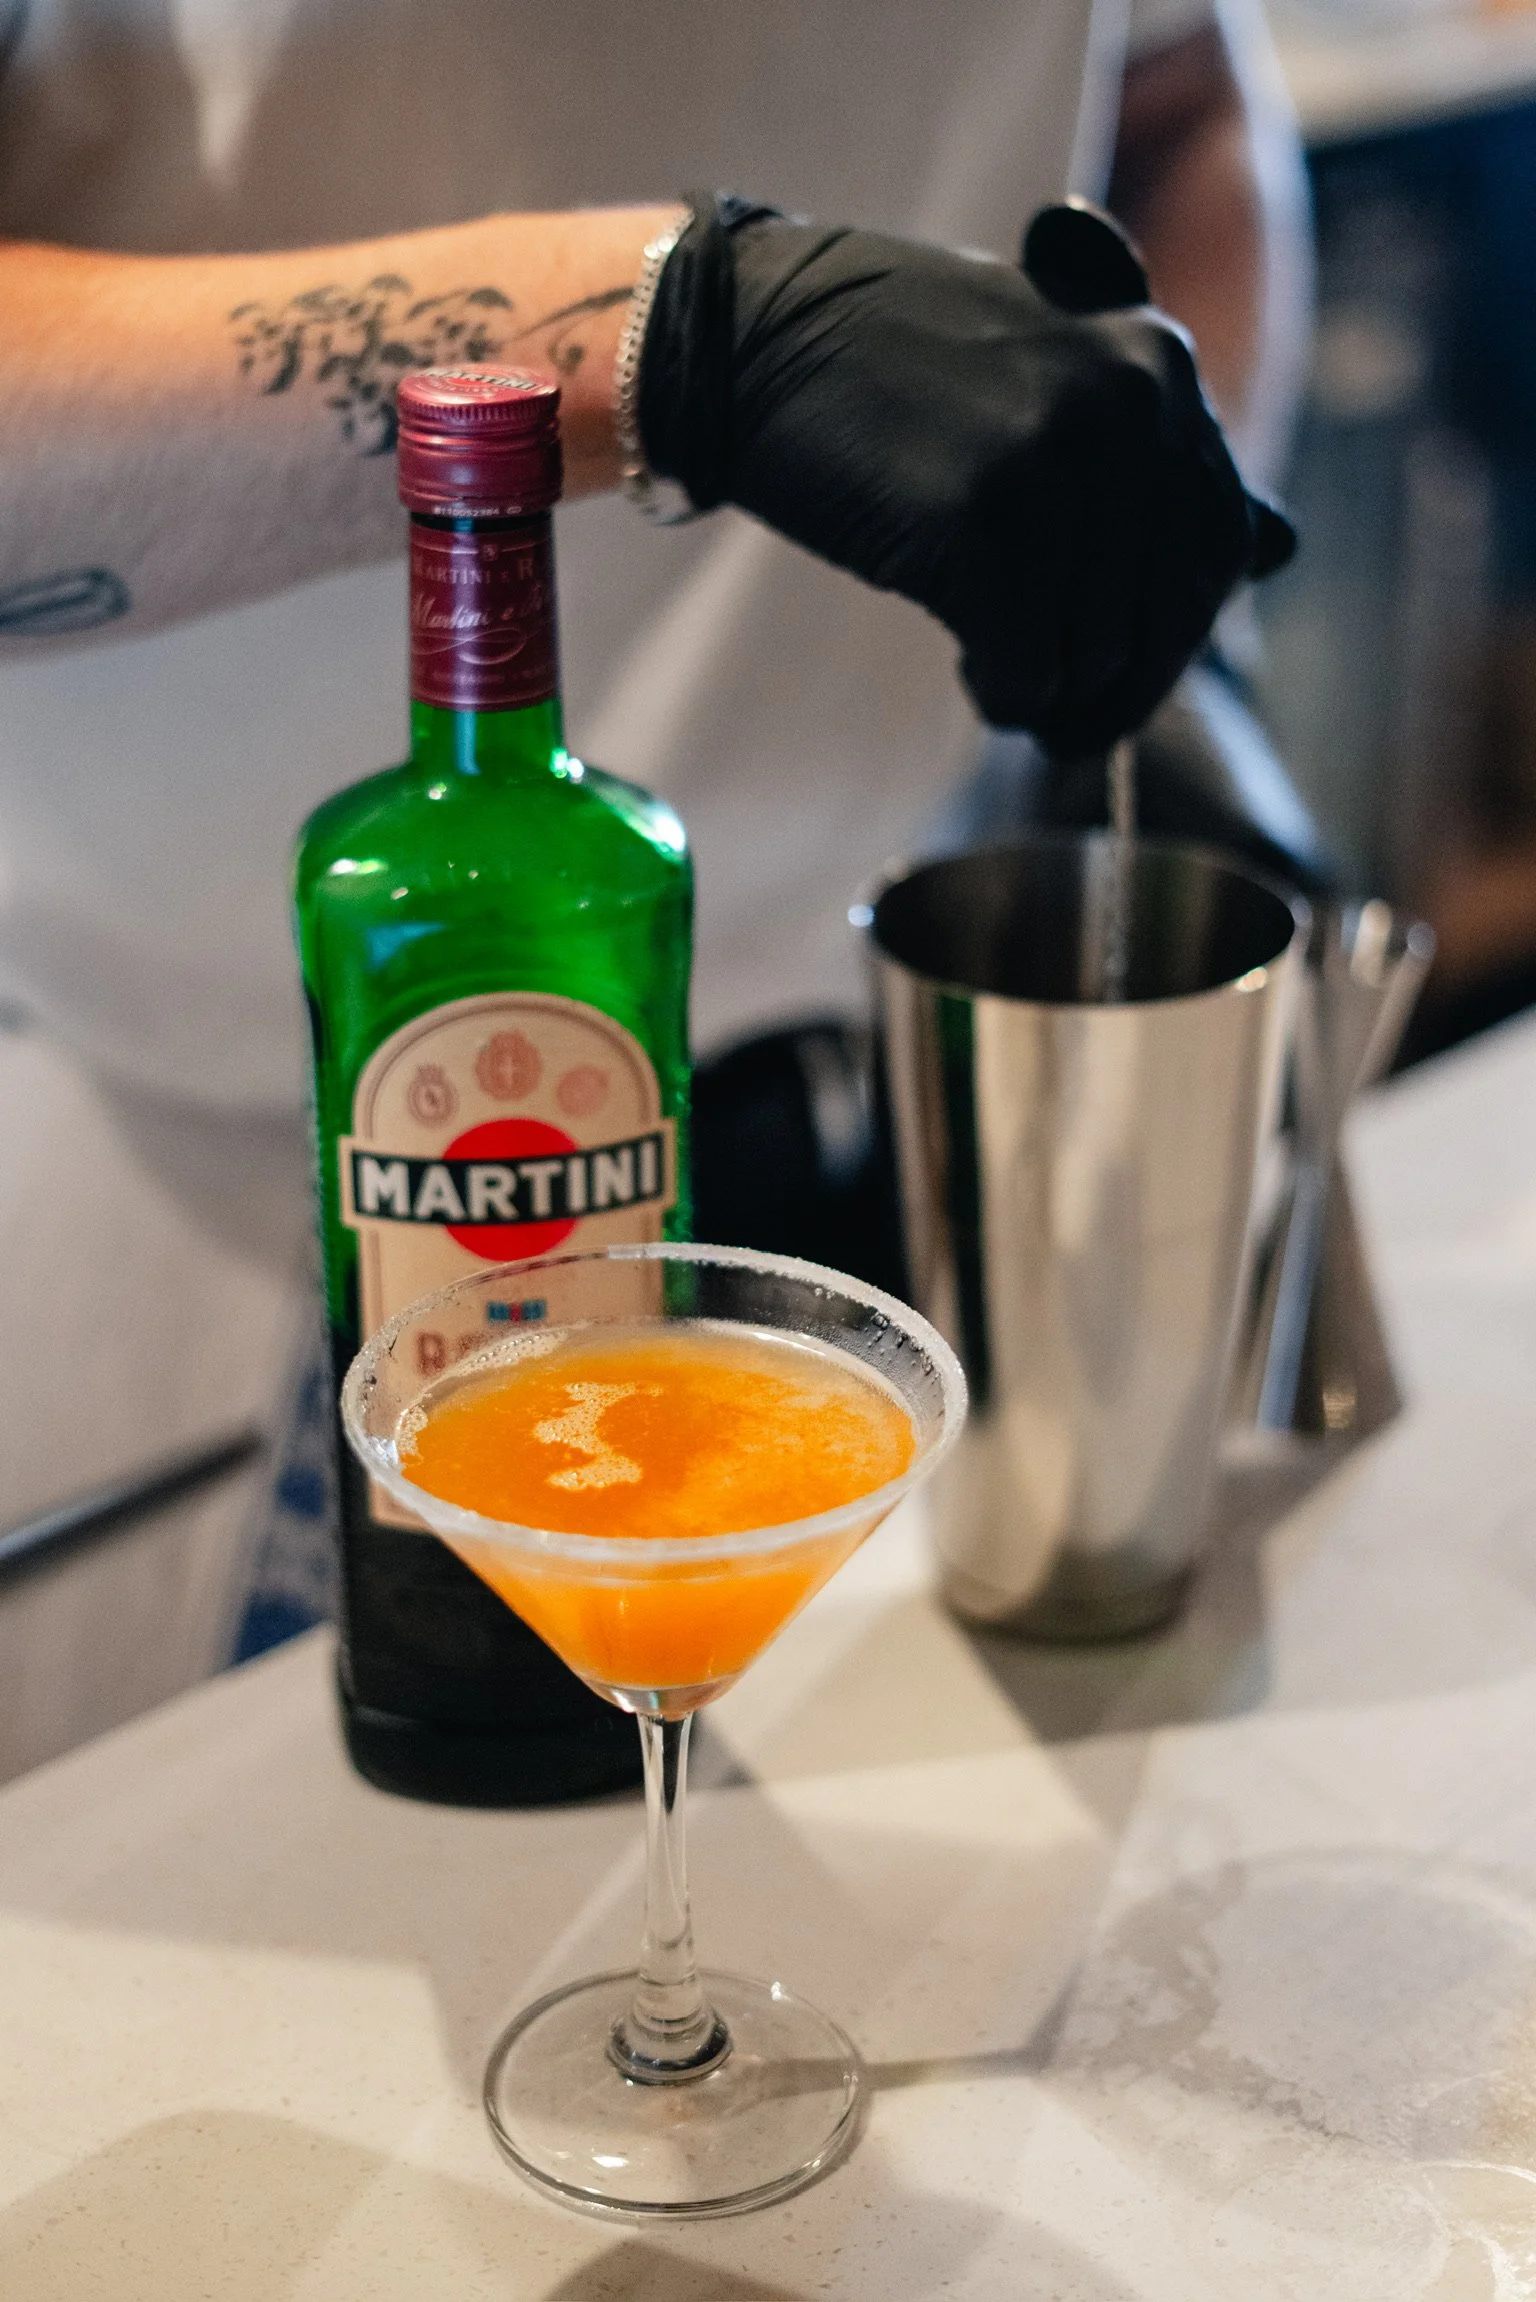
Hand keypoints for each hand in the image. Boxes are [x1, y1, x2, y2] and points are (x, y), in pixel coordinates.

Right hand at [639, 196, 1292, 755]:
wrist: (759, 340)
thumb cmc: (899, 373)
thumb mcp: (1058, 379)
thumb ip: (1165, 460)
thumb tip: (1280, 548)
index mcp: (1159, 363)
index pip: (1219, 548)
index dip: (1171, 638)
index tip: (1115, 674)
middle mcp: (1127, 403)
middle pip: (1165, 618)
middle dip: (1115, 687)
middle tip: (1056, 711)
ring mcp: (1056, 461)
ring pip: (1097, 656)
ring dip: (1048, 690)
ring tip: (993, 665)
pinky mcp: (982, 524)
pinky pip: (1029, 672)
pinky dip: (1004, 697)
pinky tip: (969, 672)